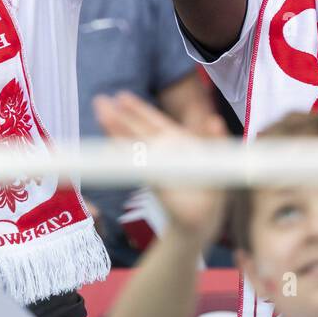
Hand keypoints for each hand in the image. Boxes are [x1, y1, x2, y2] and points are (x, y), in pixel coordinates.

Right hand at [93, 91, 227, 245]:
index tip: (121, 97)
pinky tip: (108, 150)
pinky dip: (123, 158)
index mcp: (177, 142)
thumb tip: (215, 119)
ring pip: (132, 147)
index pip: (154, 122)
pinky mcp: (155, 183)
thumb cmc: (211, 188)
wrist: (202, 218)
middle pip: (137, 131)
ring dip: (116, 133)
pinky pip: (137, 167)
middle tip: (99, 102)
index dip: (138, 109)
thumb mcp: (218, 160)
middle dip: (119, 117)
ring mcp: (156, 167)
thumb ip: (214, 139)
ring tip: (100, 118)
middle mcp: (163, 152)